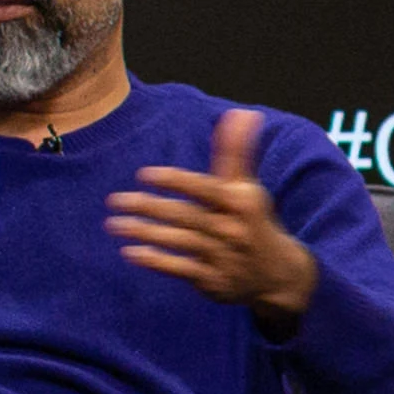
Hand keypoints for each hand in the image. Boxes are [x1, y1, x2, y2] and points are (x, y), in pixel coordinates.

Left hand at [110, 109, 320, 321]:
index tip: (144, 174)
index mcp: (240, 202)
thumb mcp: (248, 187)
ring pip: (178, 241)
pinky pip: (179, 269)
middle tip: (115, 200)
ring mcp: (221, 256)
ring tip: (114, 224)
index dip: (175, 181)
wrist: (279, 273)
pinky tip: (131, 252)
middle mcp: (231, 229)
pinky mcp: (212, 280)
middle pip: (185, 215)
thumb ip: (237, 152)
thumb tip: (242, 113)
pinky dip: (155, 260)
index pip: (204, 189)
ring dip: (144, 232)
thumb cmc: (254, 221)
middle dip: (148, 207)